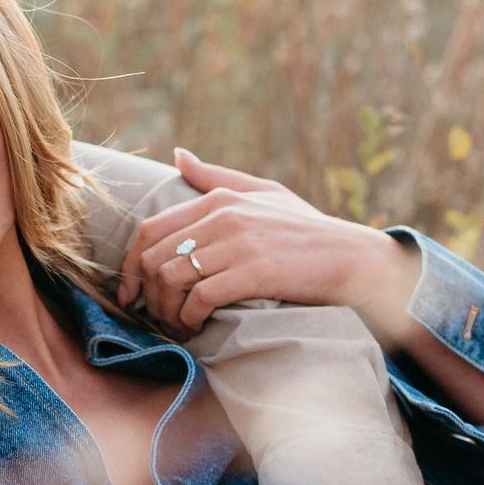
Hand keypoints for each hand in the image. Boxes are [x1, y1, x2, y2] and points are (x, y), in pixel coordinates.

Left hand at [116, 151, 418, 338]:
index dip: (130, 265)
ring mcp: (239, 243)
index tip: (131, 293)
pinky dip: (189, 319)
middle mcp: (224, 217)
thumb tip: (178, 155)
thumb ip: (217, 176)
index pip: (150, 229)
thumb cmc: (308, 231)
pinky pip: (200, 298)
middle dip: (145, 294)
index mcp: (220, 199)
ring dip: (165, 311)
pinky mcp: (254, 272)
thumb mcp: (264, 193)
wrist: (353, 258)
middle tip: (153, 317)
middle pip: (153, 256)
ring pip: (171, 278)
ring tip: (177, 326)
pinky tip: (196, 329)